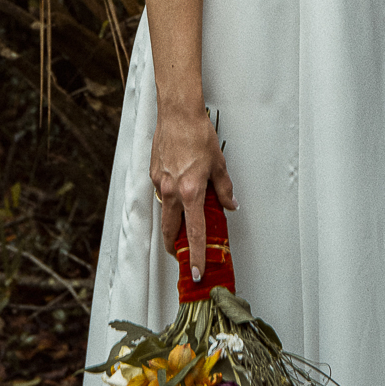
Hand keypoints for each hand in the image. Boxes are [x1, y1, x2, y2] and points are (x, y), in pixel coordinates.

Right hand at [149, 105, 236, 280]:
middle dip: (176, 247)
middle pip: (170, 231)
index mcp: (191, 192)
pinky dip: (169, 197)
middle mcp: (172, 192)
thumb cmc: (198, 134)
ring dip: (173, 222)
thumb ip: (224, 189)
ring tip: (184, 221)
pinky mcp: (153, 174)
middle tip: (183, 254)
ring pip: (164, 213)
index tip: (196, 271)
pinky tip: (178, 187)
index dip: (196, 256)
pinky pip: (161, 193)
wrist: (178, 114)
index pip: (195, 233)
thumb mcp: (219, 164)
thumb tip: (230, 204)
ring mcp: (160, 184)